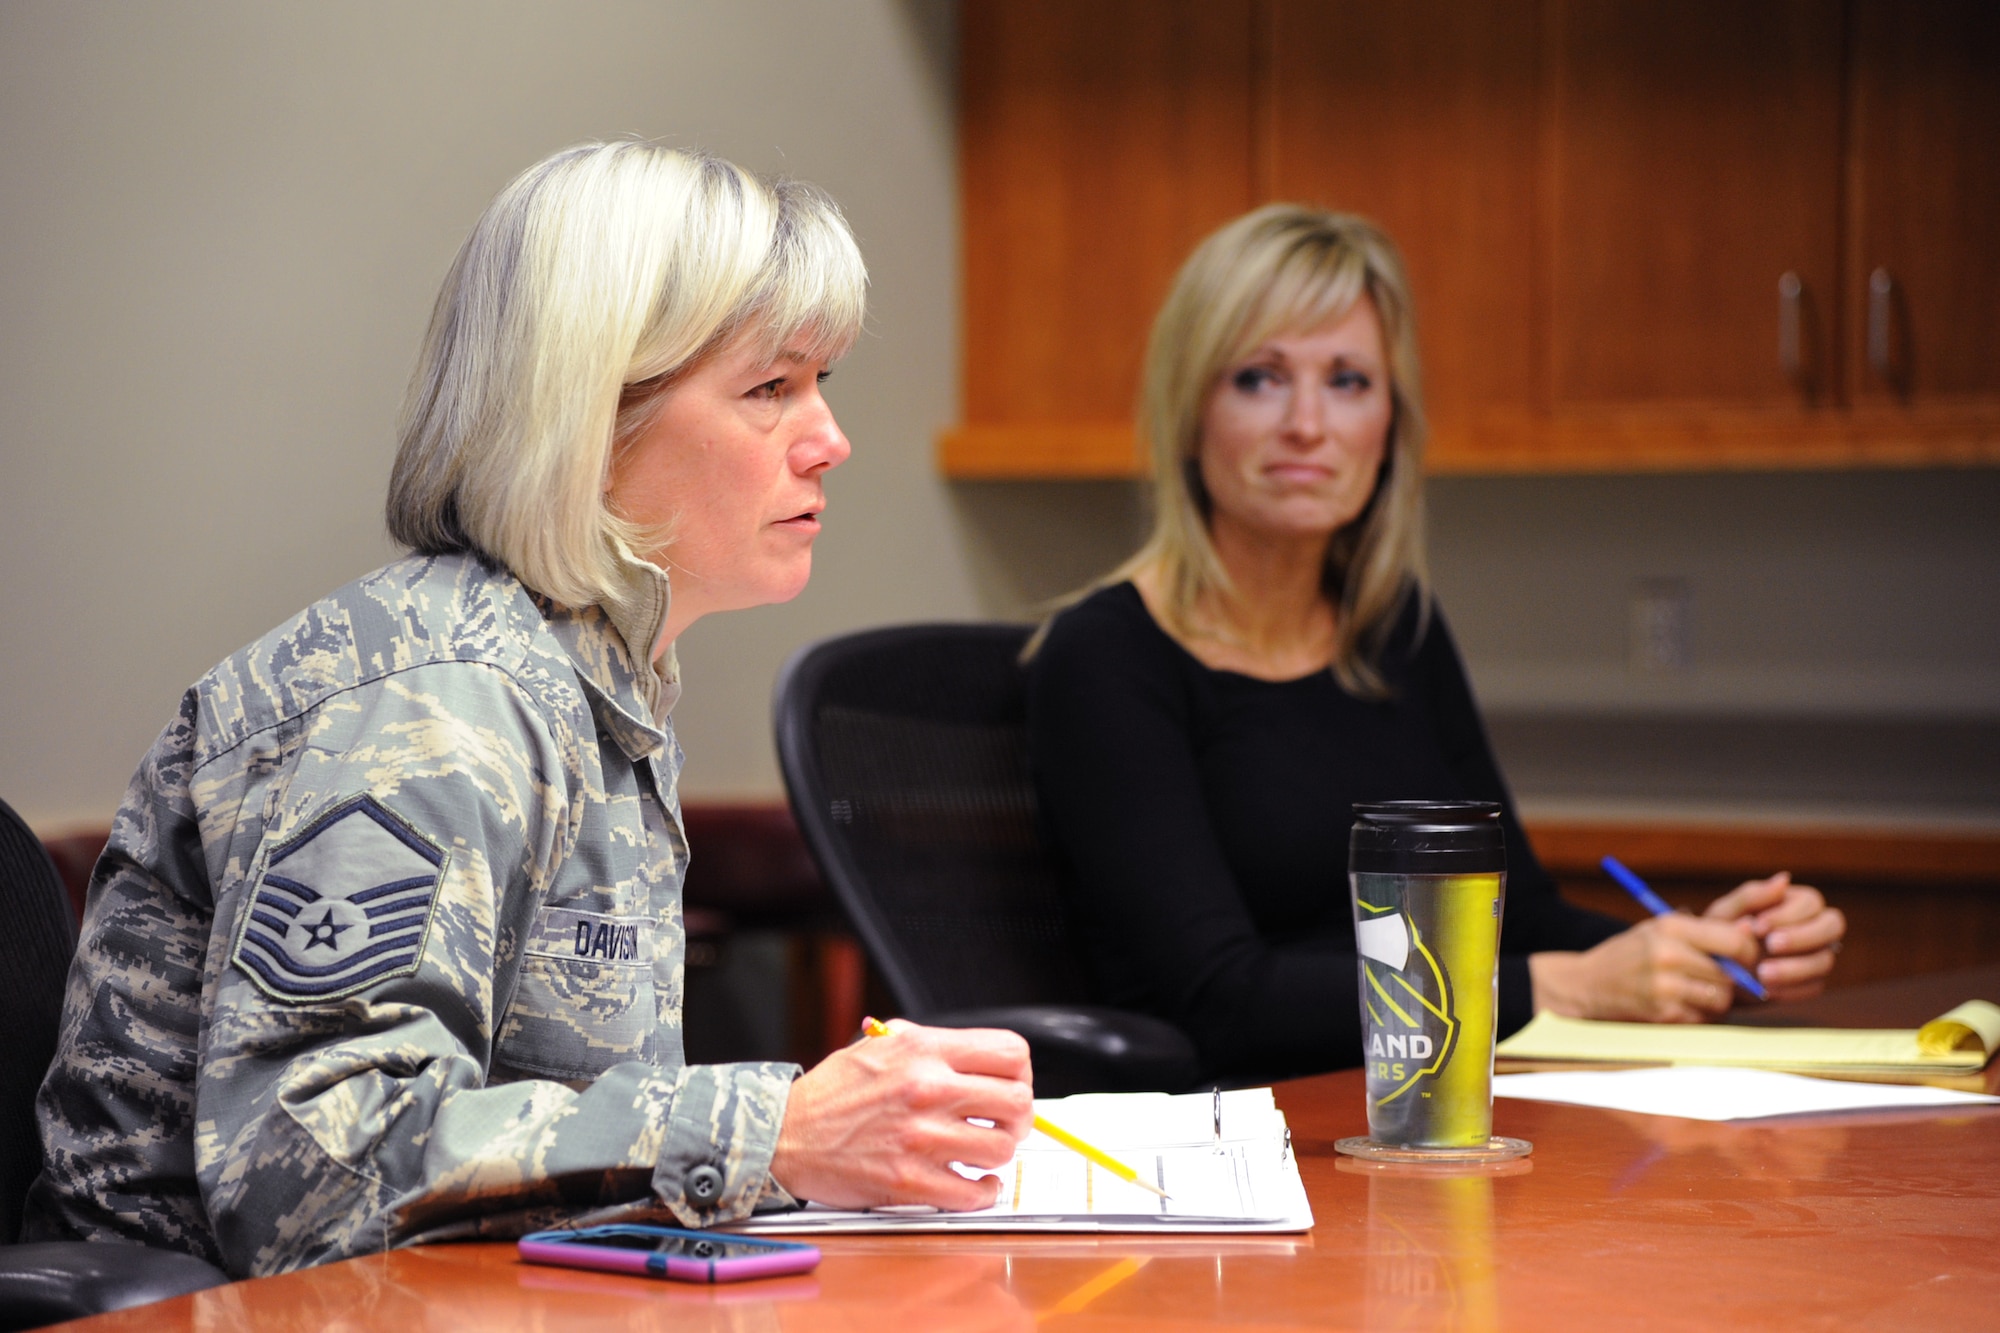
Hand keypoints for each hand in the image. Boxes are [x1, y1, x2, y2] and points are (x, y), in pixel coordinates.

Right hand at [768, 1021, 1033, 1210]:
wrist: (783, 1136)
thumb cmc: (831, 1094)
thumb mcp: (879, 1045)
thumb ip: (929, 1045)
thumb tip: (976, 1056)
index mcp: (923, 1050)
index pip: (1010, 1052)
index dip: (1021, 1072)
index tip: (1012, 1085)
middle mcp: (926, 1089)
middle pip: (1018, 1101)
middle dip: (1018, 1116)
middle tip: (1005, 1124)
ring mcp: (919, 1137)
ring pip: (1002, 1148)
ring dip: (999, 1154)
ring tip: (983, 1153)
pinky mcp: (909, 1181)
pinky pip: (973, 1193)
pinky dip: (982, 1192)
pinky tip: (972, 1183)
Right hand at [1530, 912, 1761, 1023]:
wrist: (1585, 984)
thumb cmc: (1630, 954)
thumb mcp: (1658, 929)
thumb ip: (1702, 929)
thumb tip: (1750, 927)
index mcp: (1670, 927)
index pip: (1735, 941)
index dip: (1750, 953)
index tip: (1747, 959)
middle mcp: (1668, 954)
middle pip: (1732, 974)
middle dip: (1736, 980)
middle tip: (1726, 980)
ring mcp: (1664, 986)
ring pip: (1721, 998)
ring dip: (1719, 999)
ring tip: (1702, 991)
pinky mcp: (1662, 1013)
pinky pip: (1703, 1017)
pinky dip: (1700, 1014)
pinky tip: (1683, 1004)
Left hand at [1702, 872, 1845, 1001]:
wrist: (1713, 968)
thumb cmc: (1722, 931)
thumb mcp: (1726, 912)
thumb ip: (1751, 896)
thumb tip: (1784, 879)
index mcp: (1796, 902)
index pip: (1811, 902)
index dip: (1787, 915)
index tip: (1758, 927)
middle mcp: (1814, 926)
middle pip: (1833, 926)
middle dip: (1803, 937)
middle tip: (1770, 946)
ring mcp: (1817, 955)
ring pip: (1825, 960)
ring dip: (1795, 968)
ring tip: (1762, 974)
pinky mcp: (1812, 982)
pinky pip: (1815, 987)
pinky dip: (1792, 990)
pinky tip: (1768, 990)